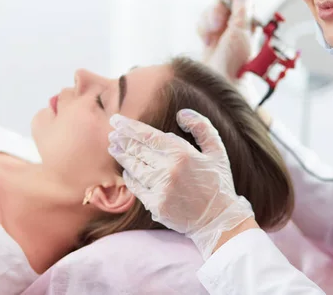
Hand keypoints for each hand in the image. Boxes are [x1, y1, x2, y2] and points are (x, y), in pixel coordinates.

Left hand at [108, 109, 253, 258]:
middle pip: (137, 150)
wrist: (220, 220)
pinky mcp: (156, 205)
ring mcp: (160, 189)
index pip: (147, 135)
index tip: (116, 120)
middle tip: (112, 133)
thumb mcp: (217, 151)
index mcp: (182, 153)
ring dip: (122, 156)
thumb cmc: (218, 183)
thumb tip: (182, 114)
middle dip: (122, 140)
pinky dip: (130, 177)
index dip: (129, 126)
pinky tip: (127, 170)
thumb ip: (201, 127)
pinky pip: (136, 187)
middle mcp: (168, 170)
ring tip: (113, 148)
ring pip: (133, 168)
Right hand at [198, 0, 253, 81]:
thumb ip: (241, 10)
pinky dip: (202, 30)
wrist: (221, 84)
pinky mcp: (211, 38)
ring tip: (210, 38)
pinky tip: (206, 41)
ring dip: (207, 22)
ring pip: (211, 11)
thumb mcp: (241, 32)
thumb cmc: (236, 64)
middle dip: (216, 11)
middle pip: (223, 1)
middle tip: (216, 25)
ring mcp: (224, 31)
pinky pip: (203, 23)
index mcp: (251, 21)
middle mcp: (238, 24)